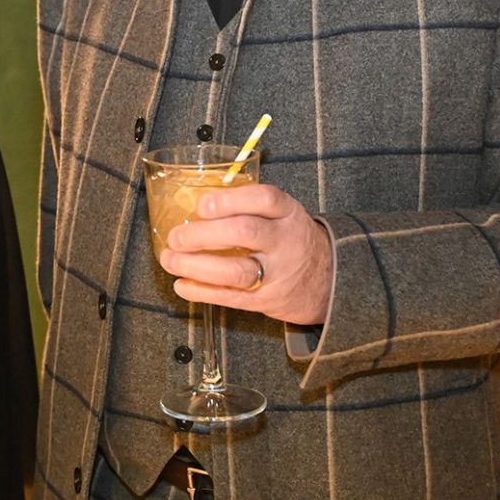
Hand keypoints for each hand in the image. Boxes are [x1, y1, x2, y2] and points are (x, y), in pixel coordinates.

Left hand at [157, 181, 333, 326]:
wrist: (329, 281)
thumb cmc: (290, 240)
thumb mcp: (282, 215)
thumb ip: (248, 207)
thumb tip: (193, 202)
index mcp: (288, 213)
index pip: (264, 199)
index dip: (230, 200)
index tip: (202, 205)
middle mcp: (285, 241)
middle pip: (245, 232)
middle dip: (204, 234)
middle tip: (176, 236)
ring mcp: (277, 273)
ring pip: (236, 270)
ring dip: (196, 266)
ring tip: (170, 260)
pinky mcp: (267, 300)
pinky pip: (231, 297)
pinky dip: (201, 292)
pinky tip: (181, 285)